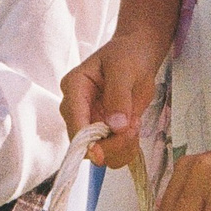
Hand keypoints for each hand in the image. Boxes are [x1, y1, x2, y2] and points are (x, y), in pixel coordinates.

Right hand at [62, 29, 168, 169]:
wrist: (137, 56)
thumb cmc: (128, 56)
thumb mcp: (125, 69)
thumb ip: (119, 96)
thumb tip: (116, 126)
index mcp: (74, 86)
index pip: (73, 119)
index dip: (85, 140)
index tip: (102, 154)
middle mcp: (76, 108)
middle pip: (83, 142)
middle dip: (111, 143)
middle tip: (134, 126)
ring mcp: (88, 121)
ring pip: (98, 151)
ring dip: (121, 146)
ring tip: (136, 123)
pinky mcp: (101, 131)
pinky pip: (111, 151)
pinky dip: (126, 147)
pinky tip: (134, 127)